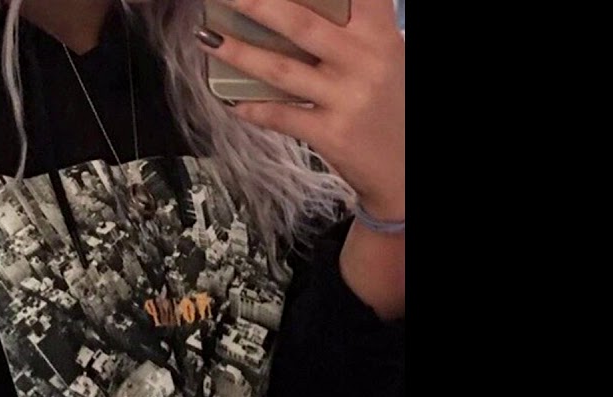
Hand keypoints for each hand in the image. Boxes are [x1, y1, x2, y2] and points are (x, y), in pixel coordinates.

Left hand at [197, 0, 404, 218]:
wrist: (405, 165)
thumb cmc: (390, 104)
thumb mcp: (384, 57)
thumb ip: (353, 33)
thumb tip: (299, 14)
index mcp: (380, 34)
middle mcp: (364, 61)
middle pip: (301, 23)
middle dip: (256, 4)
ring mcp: (346, 98)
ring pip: (281, 69)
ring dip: (238, 53)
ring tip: (207, 39)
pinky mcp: (331, 133)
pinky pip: (282, 116)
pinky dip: (254, 109)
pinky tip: (232, 102)